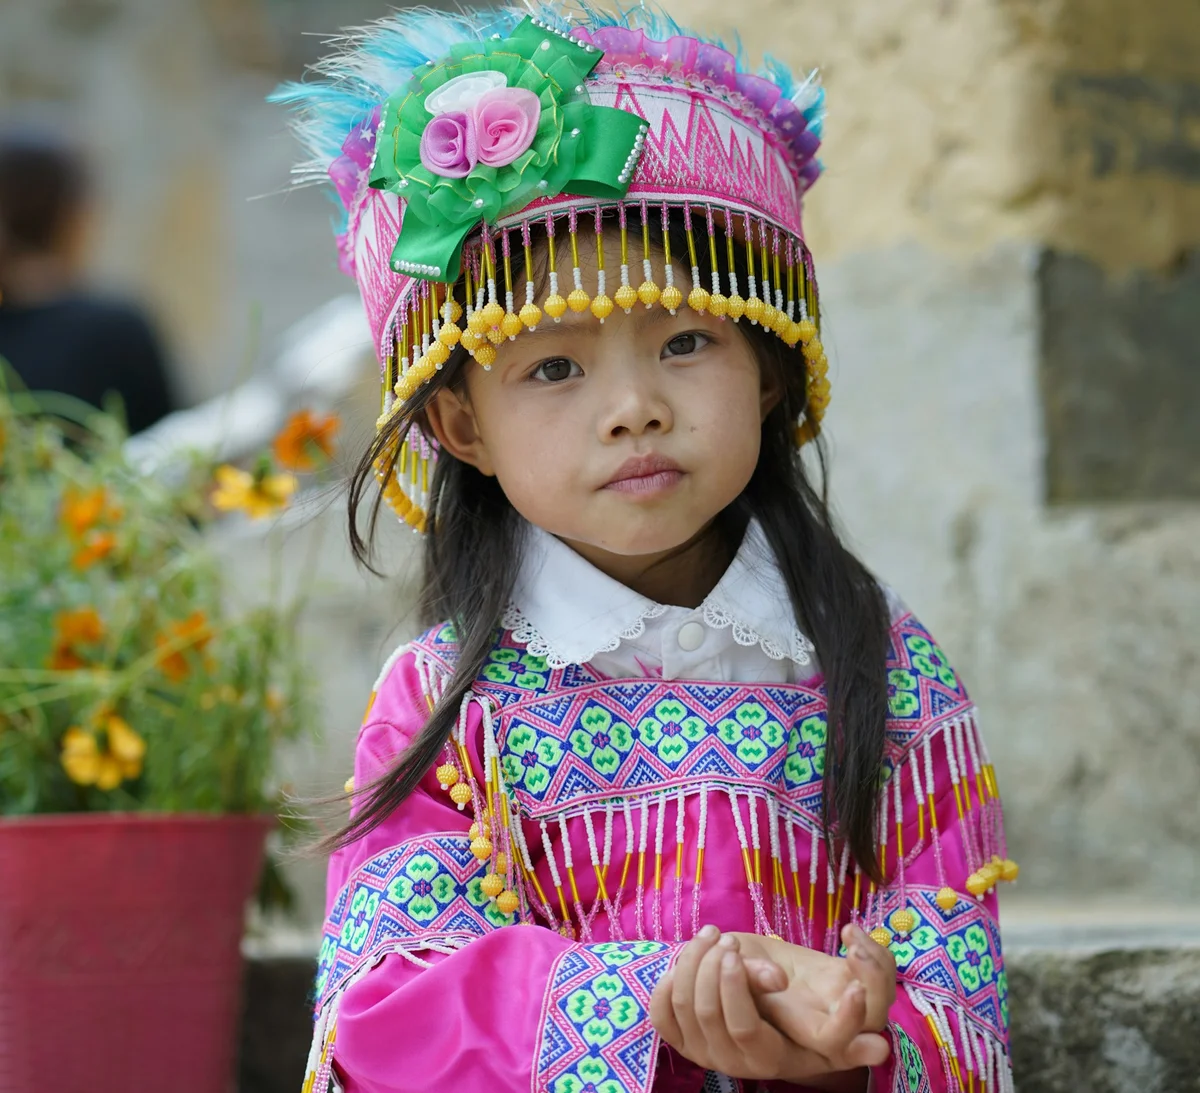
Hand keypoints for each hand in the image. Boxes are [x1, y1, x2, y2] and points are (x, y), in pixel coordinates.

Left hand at [649, 926, 888, 1083]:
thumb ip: (845, 1028)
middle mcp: (728, 1062)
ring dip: (693, 960)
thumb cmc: (800, 1015)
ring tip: (713, 934)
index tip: (742, 948)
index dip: (737, 985)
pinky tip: (692, 952)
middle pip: (705, 1006)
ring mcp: (700, 1052)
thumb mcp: (825, 1022)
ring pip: (681, 1000)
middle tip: (728, 938)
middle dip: (712, 964)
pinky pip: (660, 1010)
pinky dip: (669, 976)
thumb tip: (879, 1049)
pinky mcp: (679, 1039)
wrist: (766, 1028)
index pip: (741, 1025)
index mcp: (765, 1057)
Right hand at [739, 924, 896, 1031]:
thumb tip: (777, 979)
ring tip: (849, 933)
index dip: (849, 1022)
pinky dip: (875, 949)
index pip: (834, 1041)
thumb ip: (750, 978)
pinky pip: (879, 969)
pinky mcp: (845, 972)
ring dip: (877, 963)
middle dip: (874, 983)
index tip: (852, 987)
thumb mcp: (731, 970)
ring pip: (881, 995)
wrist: (735, 959)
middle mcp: (825, 1018)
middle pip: (871, 1018)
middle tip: (855, 951)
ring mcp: (838, 996)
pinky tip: (848, 930)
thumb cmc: (725, 969)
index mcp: (798, 1027)